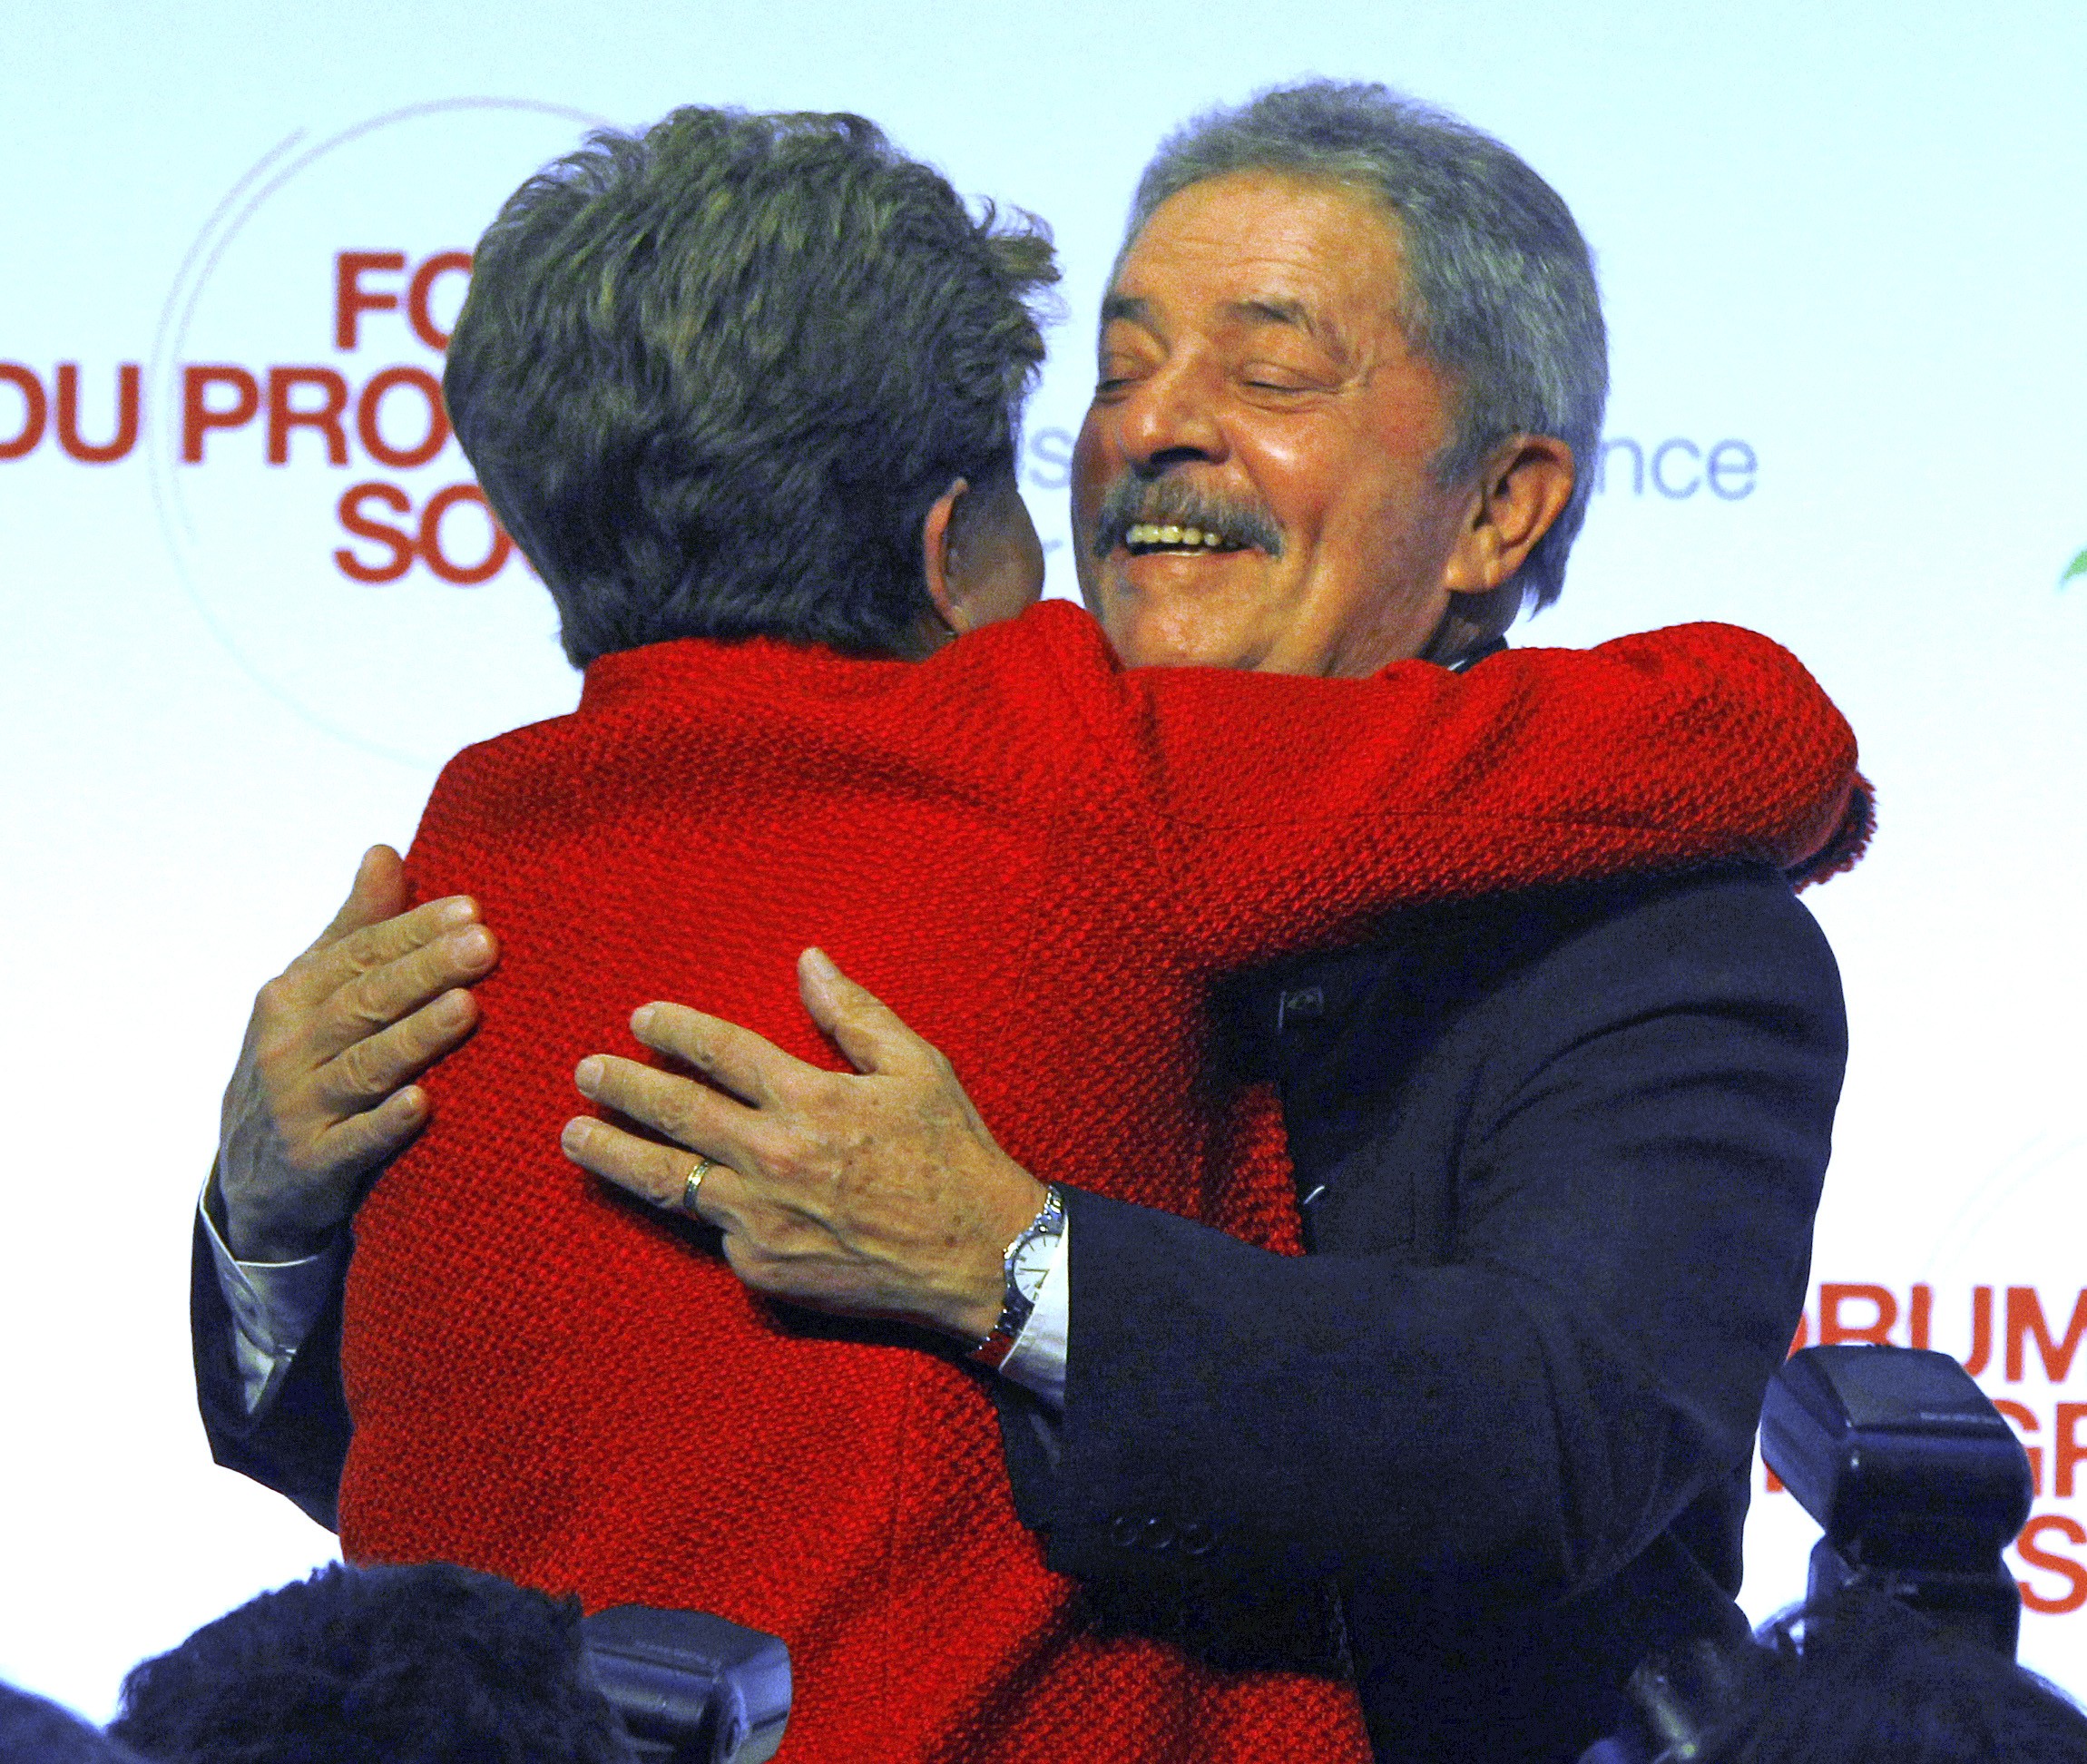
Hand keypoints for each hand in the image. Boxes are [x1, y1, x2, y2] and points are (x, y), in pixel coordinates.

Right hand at [216, 845, 498, 1261]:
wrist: (253, 1182)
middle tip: (485, 944)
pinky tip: (422, 1105)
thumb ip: (354, 927)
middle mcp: (289, 1047)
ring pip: (363, 1066)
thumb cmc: (299, 1067)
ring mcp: (298, 1108)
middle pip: (364, 1001)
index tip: (471, 908)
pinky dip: (384, 1124)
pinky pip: (353, 1144)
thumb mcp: (311, 996)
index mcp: (293, 996)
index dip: (413, 930)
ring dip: (414, 1037)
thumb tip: (386, 851)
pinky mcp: (312, 1165)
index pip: (358, 954)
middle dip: (424, 970)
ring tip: (467, 1007)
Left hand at [561, 947, 1045, 1341]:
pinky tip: (683, 1195)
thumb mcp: (918, 1067)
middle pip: (675, 1111)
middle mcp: (773, 1156)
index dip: (674, 1030)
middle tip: (586, 1073)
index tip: (640, 1019)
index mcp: (810, 1099)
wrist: (980, 1258)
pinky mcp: (761, 1266)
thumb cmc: (952, 1155)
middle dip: (622, 1087)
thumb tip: (809, 960)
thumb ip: (854, 1014)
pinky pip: (715, 1230)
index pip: (720, 1052)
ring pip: (666, 1179)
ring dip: (614, 1152)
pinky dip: (699, 1209)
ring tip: (576, 1136)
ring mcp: (760, 1217)